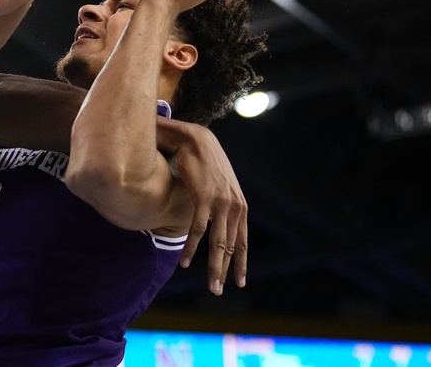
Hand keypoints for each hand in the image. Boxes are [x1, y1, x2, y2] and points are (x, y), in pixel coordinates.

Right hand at [168, 123, 247, 294]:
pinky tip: (187, 261)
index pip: (243, 242)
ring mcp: (221, 203)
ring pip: (217, 243)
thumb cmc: (205, 162)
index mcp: (240, 206)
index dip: (241, 263)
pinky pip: (198, 230)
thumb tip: (217, 218)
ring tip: (210, 285)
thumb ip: (222, 203)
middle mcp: (234, 206)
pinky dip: (192, 247)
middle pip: (231, 247)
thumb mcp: (220, 185)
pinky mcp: (204, 198)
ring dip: (212, 267)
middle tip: (219, 291)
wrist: (195, 140)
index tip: (240, 282)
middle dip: (225, 271)